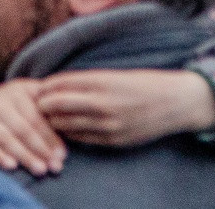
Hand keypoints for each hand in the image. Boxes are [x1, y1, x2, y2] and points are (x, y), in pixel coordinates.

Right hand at [0, 82, 67, 175]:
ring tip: (39, 169)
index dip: (51, 137)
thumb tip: (74, 120)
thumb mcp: (22, 97)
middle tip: (54, 167)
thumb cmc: (5, 107)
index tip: (63, 156)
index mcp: (17, 93)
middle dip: (41, 149)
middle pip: (24, 128)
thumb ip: (45, 103)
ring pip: (7, 137)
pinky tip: (10, 166)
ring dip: (24, 155)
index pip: (38, 117)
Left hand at [35, 70, 214, 148]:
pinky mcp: (113, 140)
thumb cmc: (146, 83)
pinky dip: (70, 133)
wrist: (176, 102)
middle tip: (37, 104)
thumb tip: (60, 86)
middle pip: (58, 105)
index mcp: (103, 81)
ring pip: (66, 124)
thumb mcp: (117, 74)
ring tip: (48, 117)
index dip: (46, 86)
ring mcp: (108, 124)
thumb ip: (90, 82)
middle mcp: (103, 103)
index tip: (39, 86)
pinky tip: (67, 128)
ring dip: (54, 121)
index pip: (62, 83)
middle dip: (44, 105)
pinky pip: (82, 138)